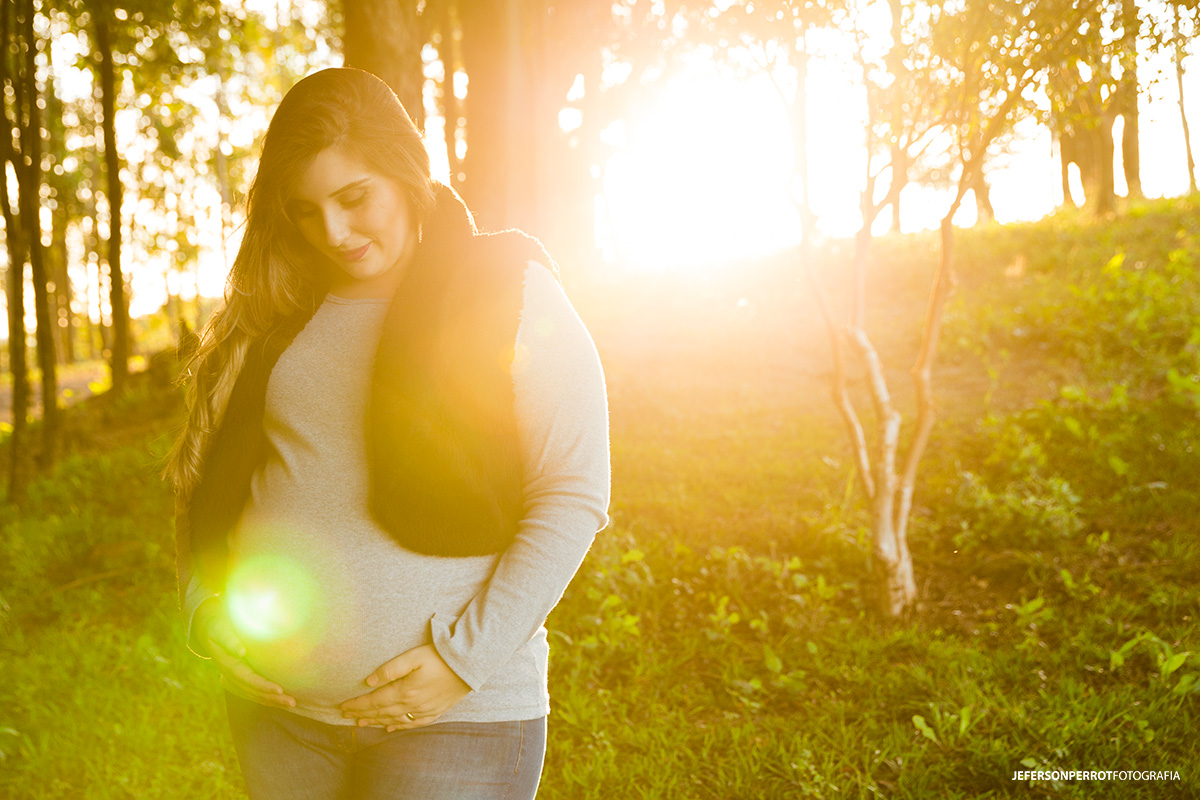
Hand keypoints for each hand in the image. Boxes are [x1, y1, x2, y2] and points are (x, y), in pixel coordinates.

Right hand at [194, 596, 295, 709]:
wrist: (209, 630)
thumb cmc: (218, 625)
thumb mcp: (219, 628)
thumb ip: (229, 638)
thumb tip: (242, 651)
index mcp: (224, 662)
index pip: (245, 678)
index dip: (261, 685)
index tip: (279, 689)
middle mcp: (227, 675)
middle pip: (250, 690)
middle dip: (271, 697)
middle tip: (292, 702)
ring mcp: (231, 680)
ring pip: (253, 695)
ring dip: (272, 701)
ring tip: (291, 704)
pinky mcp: (238, 681)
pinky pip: (253, 693)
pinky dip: (267, 699)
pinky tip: (282, 702)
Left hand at [339, 644, 470, 730]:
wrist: (469, 665)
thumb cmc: (440, 656)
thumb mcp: (413, 656)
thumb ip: (390, 669)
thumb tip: (369, 681)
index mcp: (404, 691)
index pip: (374, 701)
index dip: (358, 705)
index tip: (343, 706)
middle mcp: (412, 705)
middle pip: (381, 713)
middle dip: (361, 714)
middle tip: (345, 715)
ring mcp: (423, 711)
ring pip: (393, 720)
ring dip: (375, 722)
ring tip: (360, 723)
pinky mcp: (434, 712)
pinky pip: (412, 724)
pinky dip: (397, 727)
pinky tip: (389, 728)